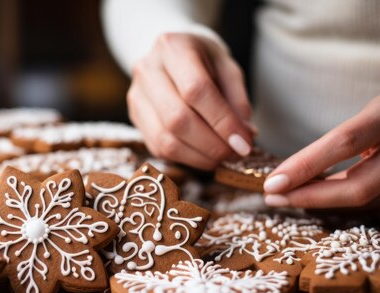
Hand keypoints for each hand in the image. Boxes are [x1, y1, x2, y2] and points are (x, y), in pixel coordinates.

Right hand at [127, 33, 254, 169]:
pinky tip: (204, 154)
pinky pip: (159, 148)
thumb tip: (244, 136)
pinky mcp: (135, 117)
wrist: (173, 55)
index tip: (243, 142)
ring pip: (165, 139)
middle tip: (236, 153)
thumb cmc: (204, 60)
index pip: (196, 90)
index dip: (222, 121)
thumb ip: (237, 101)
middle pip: (177, 118)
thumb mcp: (228, 68)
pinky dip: (186, 158)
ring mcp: (136, 96)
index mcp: (172, 48)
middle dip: (211, 144)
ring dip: (199, 156)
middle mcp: (147, 70)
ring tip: (222, 157)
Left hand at [263, 85, 379, 212]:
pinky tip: (321, 199)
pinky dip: (344, 206)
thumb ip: (343, 140)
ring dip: (321, 203)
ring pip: (364, 204)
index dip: (306, 165)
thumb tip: (293, 174)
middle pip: (356, 187)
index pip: (345, 143)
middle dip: (308, 197)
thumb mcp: (376, 112)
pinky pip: (375, 209)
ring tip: (289, 195)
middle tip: (272, 196)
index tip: (272, 182)